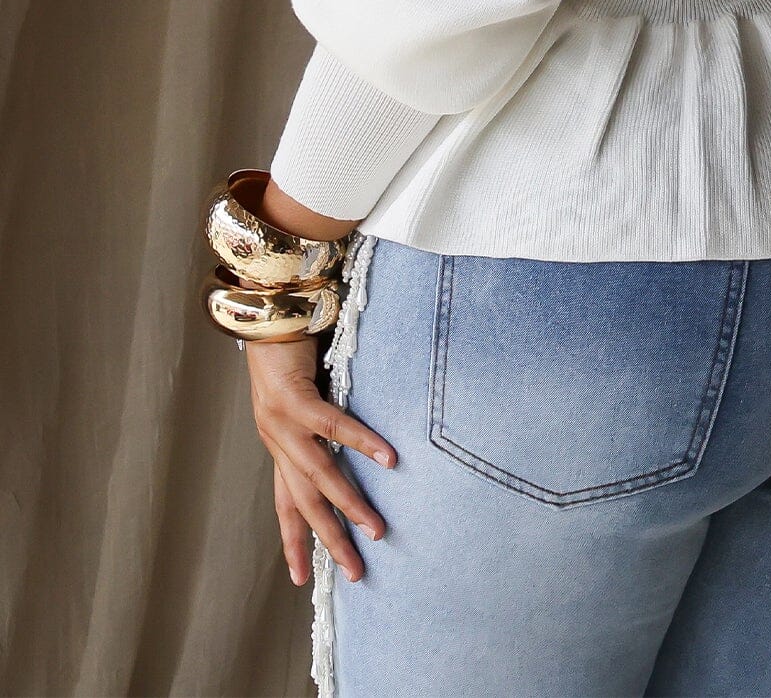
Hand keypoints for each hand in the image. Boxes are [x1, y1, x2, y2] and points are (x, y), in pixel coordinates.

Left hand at [246, 334, 396, 585]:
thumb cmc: (291, 344)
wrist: (266, 309)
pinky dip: (361, 443)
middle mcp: (276, 439)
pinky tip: (388, 457)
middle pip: (304, 503)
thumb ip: (324, 416)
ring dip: (349, 506)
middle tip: (357, 574)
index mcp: (279, 442)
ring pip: (319, 475)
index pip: (286, 503)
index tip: (301, 579)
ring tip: (377, 529)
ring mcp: (281, 422)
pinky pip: (332, 426)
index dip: (293, 540)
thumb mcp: (308, 391)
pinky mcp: (293, 398)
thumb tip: (358, 435)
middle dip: (329, 541)